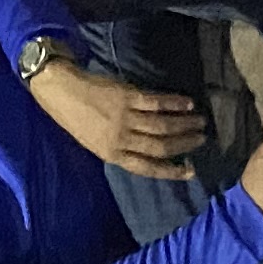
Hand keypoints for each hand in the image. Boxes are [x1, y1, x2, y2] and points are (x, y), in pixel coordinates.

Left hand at [27, 57, 205, 176]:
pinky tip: (187, 103)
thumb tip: (151, 153)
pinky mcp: (127, 96)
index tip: (190, 170)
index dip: (171, 171)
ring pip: (163, 125)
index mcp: (111, 154)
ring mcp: (124, 117)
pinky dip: (175, 103)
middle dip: (184, 144)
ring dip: (185, 124)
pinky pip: (157, 102)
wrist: (60, 92)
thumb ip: (121, 149)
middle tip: (202, 139)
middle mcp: (120, 138)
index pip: (147, 168)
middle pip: (160, 146)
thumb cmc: (76, 119)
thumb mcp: (94, 143)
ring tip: (200, 121)